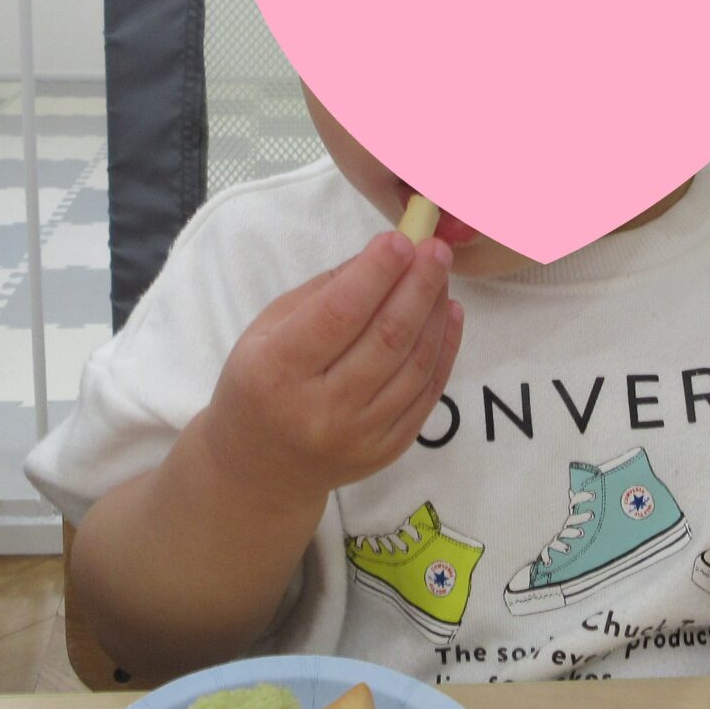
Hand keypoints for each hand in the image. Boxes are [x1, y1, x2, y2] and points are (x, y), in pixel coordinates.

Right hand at [203, 231, 463, 502]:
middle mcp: (320, 409)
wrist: (262, 468)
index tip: (402, 239)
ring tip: (442, 275)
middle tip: (436, 249)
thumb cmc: (260, 384)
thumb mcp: (267, 330)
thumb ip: (324, 292)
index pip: (338, 314)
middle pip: (386, 338)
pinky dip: (445, 350)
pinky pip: (427, 393)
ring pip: (414, 364)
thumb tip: (382, 255)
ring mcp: (358, 435)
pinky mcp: (387, 451)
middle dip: (417, 286)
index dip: (376, 273)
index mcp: (277, 371)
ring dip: (435, 313)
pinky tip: (449, 315)